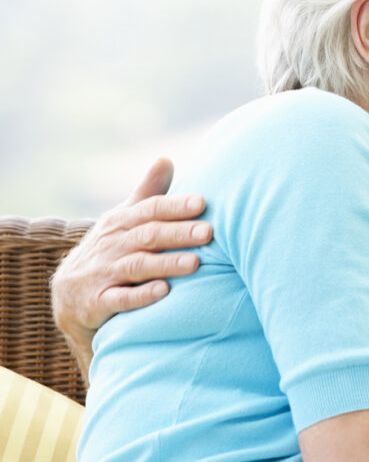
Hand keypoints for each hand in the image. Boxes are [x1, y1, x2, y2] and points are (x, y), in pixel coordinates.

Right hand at [51, 158, 210, 371]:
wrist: (67, 297)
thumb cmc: (109, 250)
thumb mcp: (123, 219)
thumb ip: (147, 193)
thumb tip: (166, 158)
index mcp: (121, 221)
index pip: (150, 209)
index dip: (175, 205)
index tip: (202, 202)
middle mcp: (112, 244)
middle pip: (148, 235)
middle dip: (178, 233)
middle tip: (208, 232)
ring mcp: (103, 273)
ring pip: (137, 266)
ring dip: (166, 264)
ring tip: (195, 263)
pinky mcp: (97, 302)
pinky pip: (120, 299)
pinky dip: (141, 296)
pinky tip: (164, 292)